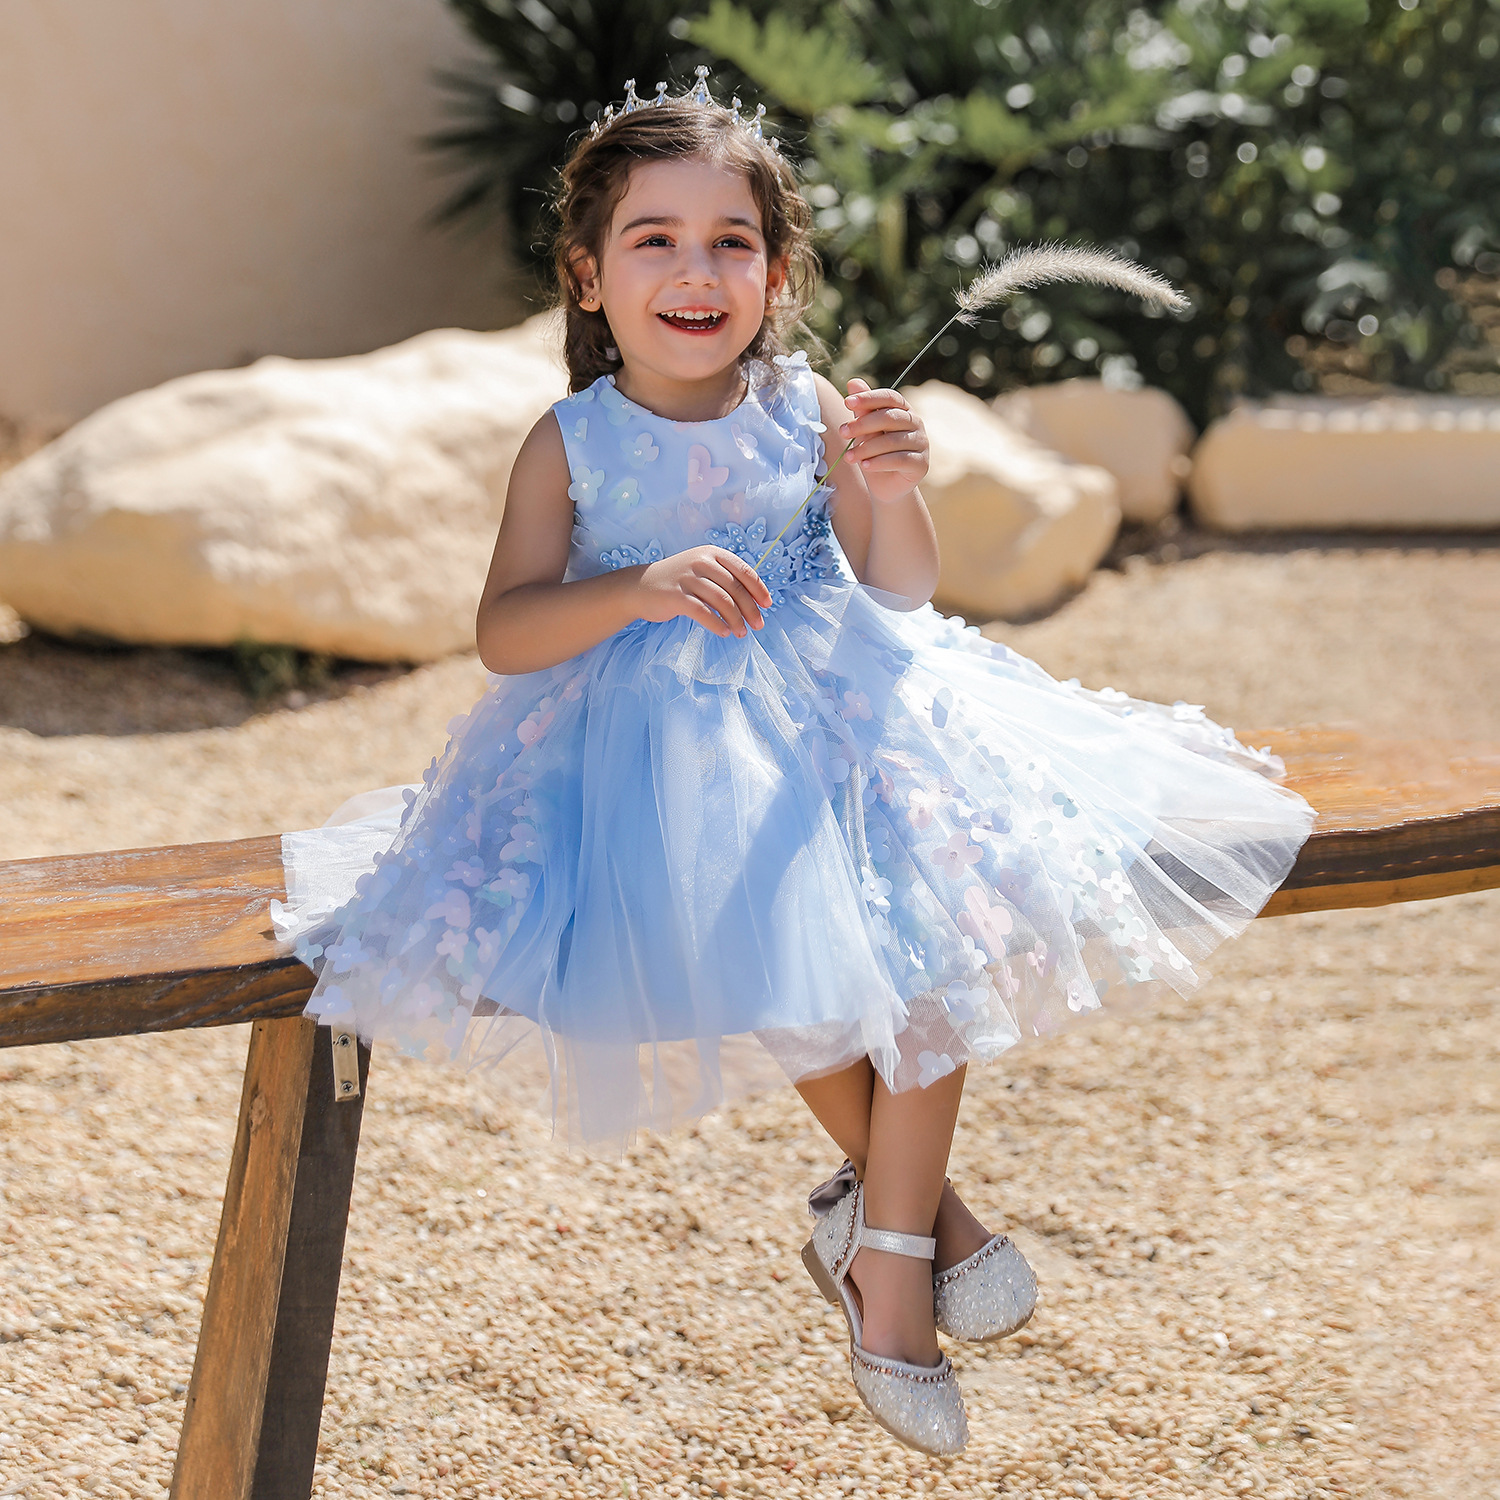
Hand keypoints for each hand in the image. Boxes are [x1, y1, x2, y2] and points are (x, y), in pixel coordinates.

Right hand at [636, 545, 772, 637]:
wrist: (639, 587)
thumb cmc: (678, 582)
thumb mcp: (702, 570)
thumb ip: (725, 578)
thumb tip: (754, 599)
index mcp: (711, 553)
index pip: (744, 570)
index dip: (758, 589)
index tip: (767, 605)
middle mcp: (700, 561)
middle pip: (735, 588)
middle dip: (750, 609)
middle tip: (758, 625)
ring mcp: (687, 578)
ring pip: (722, 601)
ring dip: (736, 620)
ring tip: (741, 632)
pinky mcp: (676, 596)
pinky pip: (703, 612)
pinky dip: (717, 624)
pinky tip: (724, 632)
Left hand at [838, 378, 929, 504]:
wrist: (886, 486)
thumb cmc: (875, 454)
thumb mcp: (865, 431)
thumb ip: (862, 410)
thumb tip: (853, 382)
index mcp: (903, 410)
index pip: (889, 397)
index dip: (869, 398)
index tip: (847, 402)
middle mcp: (916, 423)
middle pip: (889, 417)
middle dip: (863, 424)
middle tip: (842, 432)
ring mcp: (921, 443)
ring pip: (892, 441)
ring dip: (866, 448)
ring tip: (848, 456)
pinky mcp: (921, 464)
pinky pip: (899, 460)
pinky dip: (879, 462)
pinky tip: (864, 465)